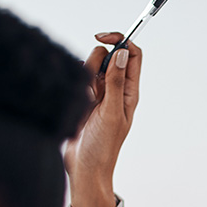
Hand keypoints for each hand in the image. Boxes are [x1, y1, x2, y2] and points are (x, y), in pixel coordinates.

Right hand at [64, 32, 141, 206]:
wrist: (85, 168)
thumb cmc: (103, 147)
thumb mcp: (110, 113)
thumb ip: (114, 83)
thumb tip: (121, 54)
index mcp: (129, 93)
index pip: (131, 55)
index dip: (120, 41)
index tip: (104, 38)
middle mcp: (115, 90)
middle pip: (108, 56)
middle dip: (97, 60)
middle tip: (92, 84)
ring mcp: (98, 94)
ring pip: (91, 66)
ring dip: (85, 75)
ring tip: (84, 99)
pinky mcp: (83, 100)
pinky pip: (78, 79)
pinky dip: (75, 85)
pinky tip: (76, 103)